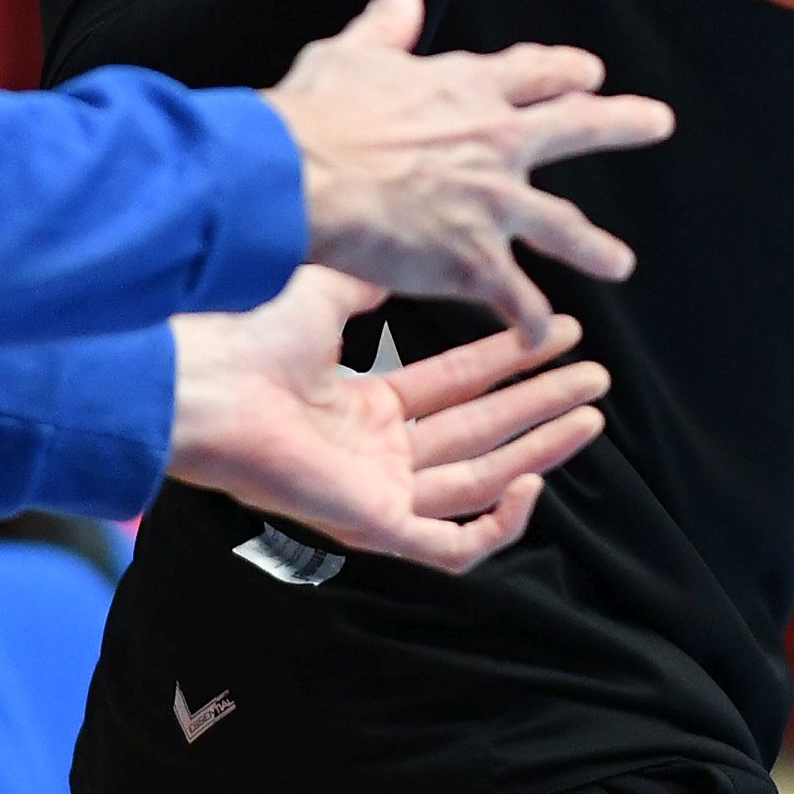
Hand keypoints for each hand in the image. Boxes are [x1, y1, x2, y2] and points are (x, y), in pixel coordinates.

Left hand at [166, 270, 610, 569]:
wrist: (198, 381)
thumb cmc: (242, 338)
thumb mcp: (327, 294)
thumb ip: (372, 286)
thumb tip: (409, 246)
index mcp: (357, 408)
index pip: (451, 388)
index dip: (507, 362)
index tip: (558, 331)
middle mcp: (370, 453)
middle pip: (477, 432)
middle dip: (539, 403)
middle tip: (594, 377)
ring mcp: (374, 493)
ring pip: (478, 482)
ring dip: (538, 449)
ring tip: (590, 414)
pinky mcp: (373, 526)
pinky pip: (452, 546)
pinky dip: (498, 524)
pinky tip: (534, 484)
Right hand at [266, 0, 675, 344]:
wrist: (298, 180)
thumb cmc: (315, 117)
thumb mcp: (350, 55)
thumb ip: (384, 29)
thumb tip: (401, 0)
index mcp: (467, 89)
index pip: (534, 73)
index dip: (565, 71)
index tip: (589, 73)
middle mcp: (494, 143)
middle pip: (577, 127)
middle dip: (624, 123)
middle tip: (657, 121)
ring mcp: (492, 204)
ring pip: (564, 227)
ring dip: (595, 247)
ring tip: (620, 263)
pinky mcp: (473, 261)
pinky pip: (516, 297)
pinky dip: (527, 318)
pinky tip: (535, 335)